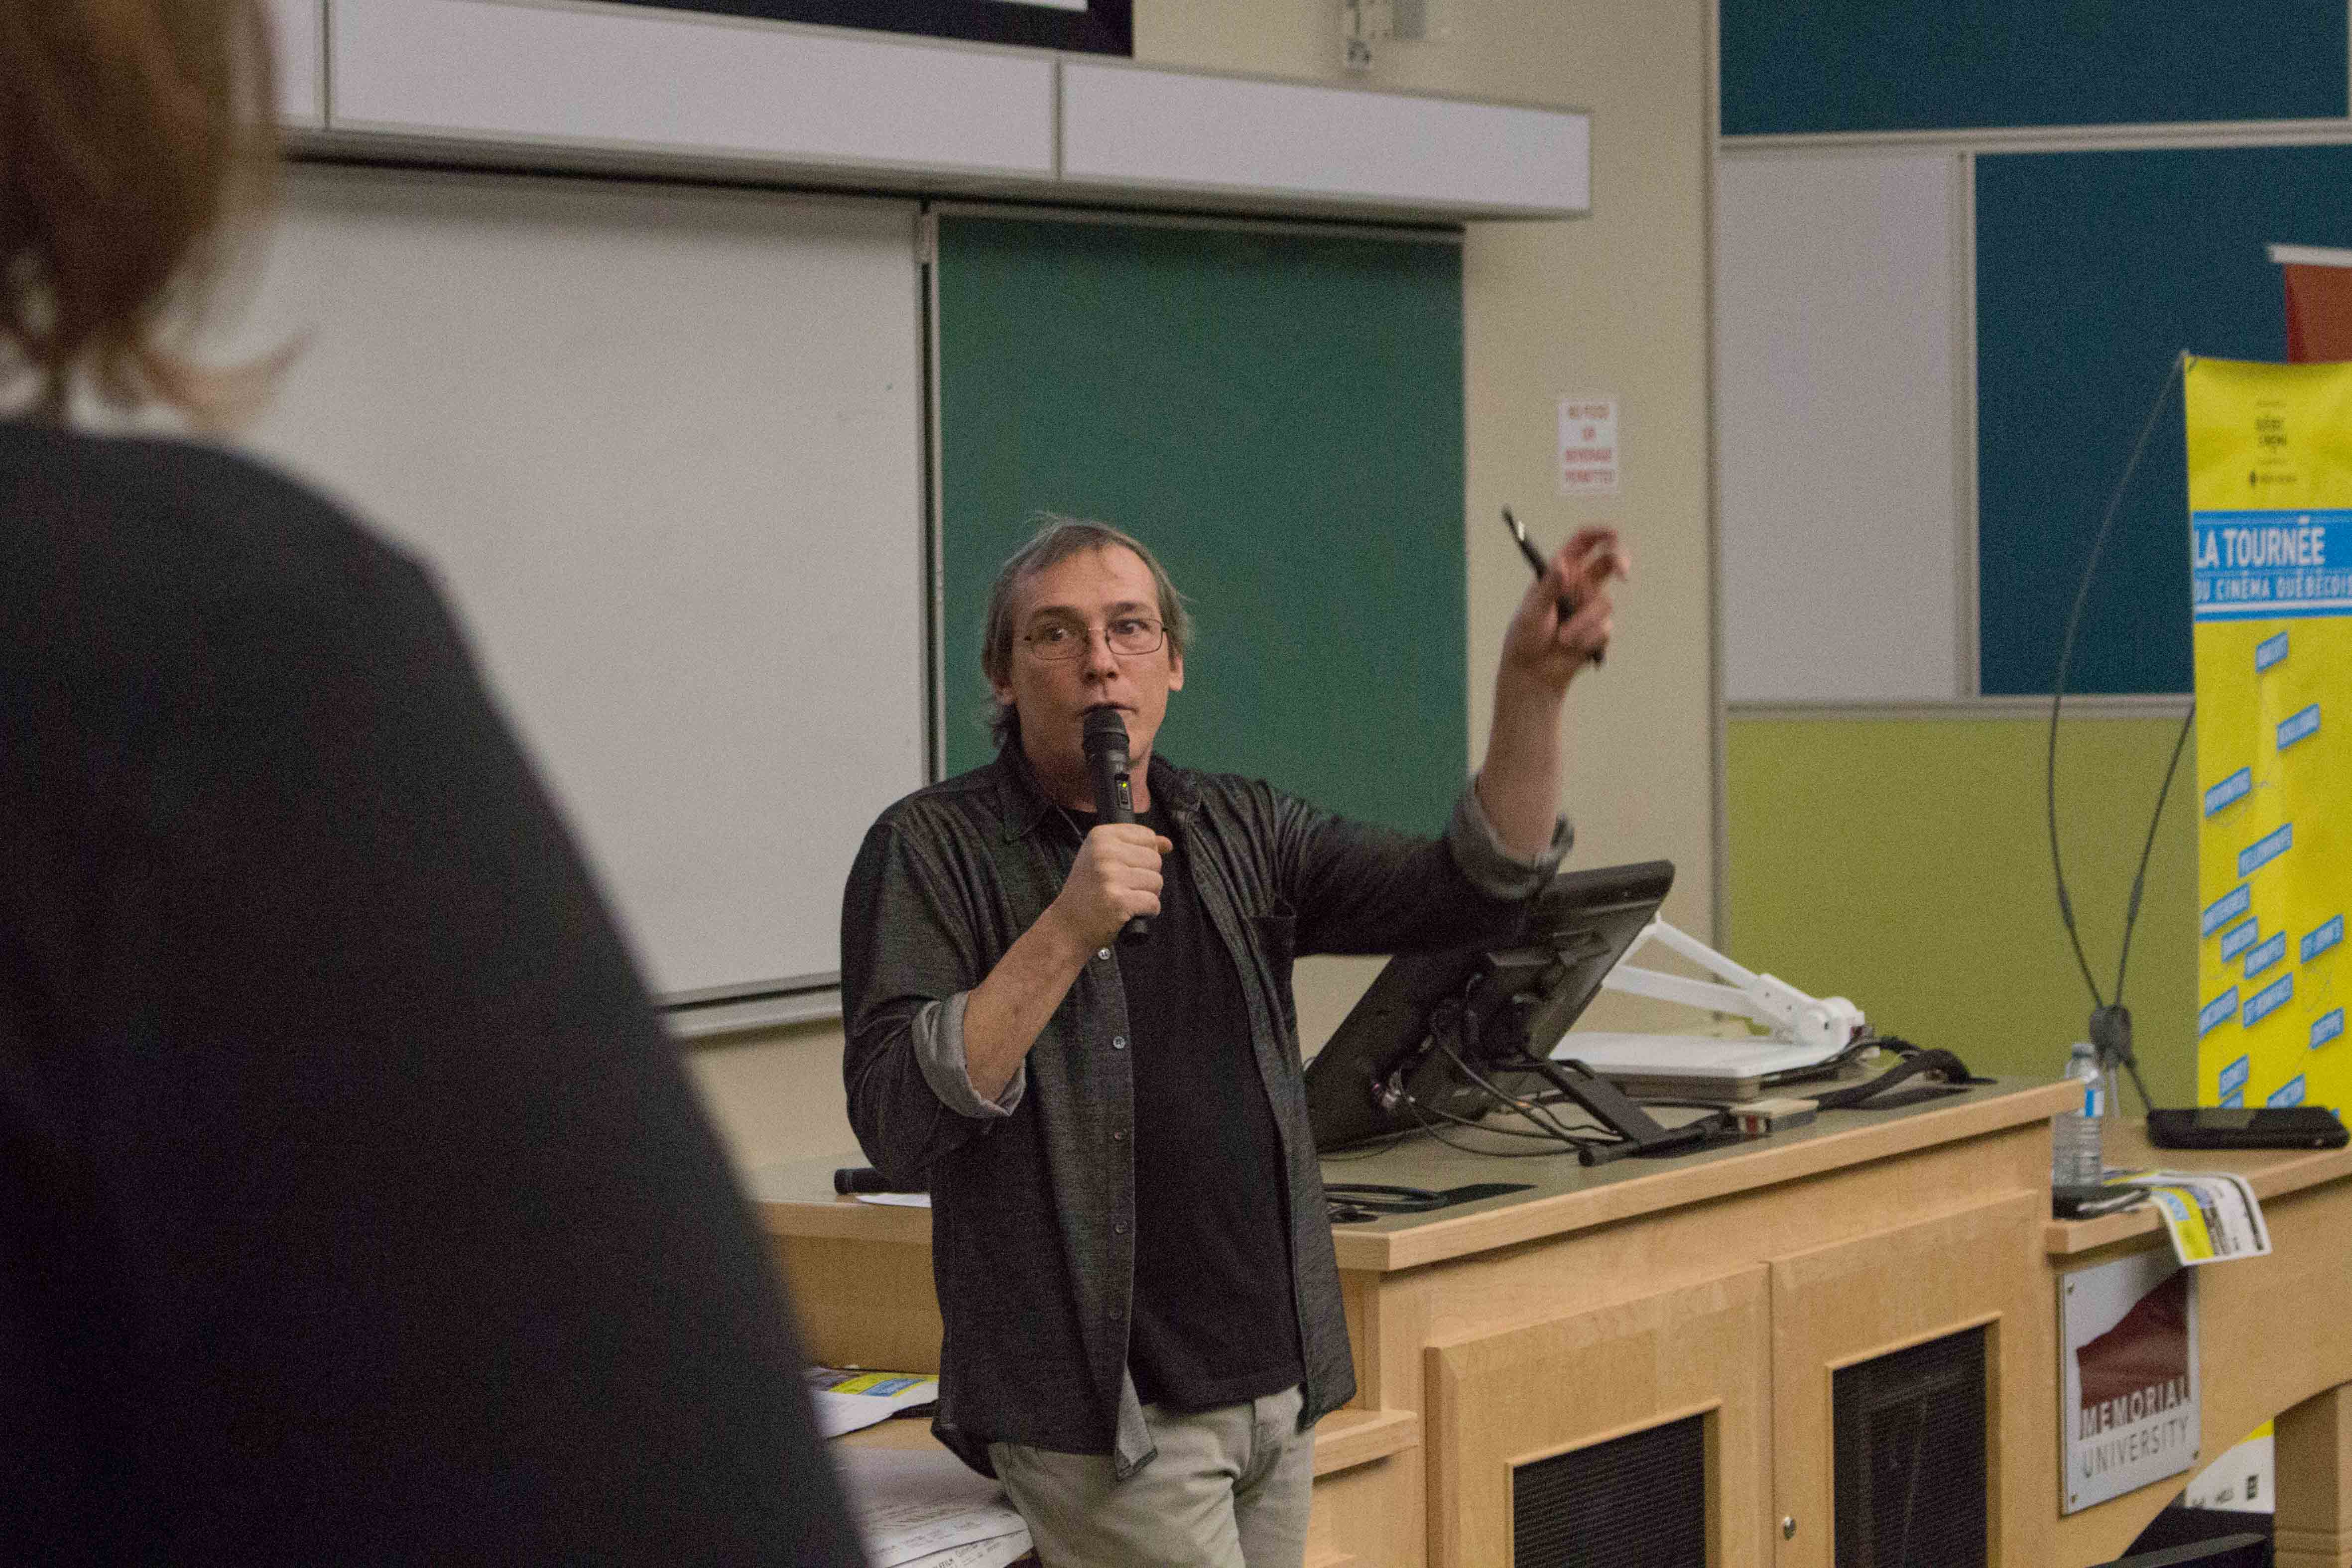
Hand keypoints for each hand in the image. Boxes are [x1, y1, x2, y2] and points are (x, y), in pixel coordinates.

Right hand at [1050, 824, 1171, 947]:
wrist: (1068, 926)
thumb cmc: (1088, 892)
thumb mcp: (1104, 859)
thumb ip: (1137, 847)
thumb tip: (1167, 843)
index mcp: (1101, 836)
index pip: (1147, 836)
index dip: (1144, 856)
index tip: (1125, 868)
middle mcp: (1104, 852)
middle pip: (1155, 859)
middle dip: (1147, 877)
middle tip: (1123, 887)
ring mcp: (1111, 876)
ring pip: (1157, 881)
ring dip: (1147, 895)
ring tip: (1124, 899)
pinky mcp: (1119, 900)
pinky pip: (1153, 903)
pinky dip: (1147, 912)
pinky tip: (1129, 913)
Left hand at [1501, 525, 1627, 696]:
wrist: (1534, 673)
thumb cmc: (1525, 638)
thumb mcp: (1532, 611)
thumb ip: (1549, 587)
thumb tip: (1562, 564)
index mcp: (1560, 573)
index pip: (1583, 543)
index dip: (1599, 534)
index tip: (1613, 534)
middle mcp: (1579, 585)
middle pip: (1609, 562)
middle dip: (1620, 562)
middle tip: (1624, 573)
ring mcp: (1590, 607)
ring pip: (1604, 603)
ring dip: (1584, 623)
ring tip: (1563, 639)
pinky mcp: (1599, 629)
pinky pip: (1605, 627)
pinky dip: (1587, 639)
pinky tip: (1572, 648)